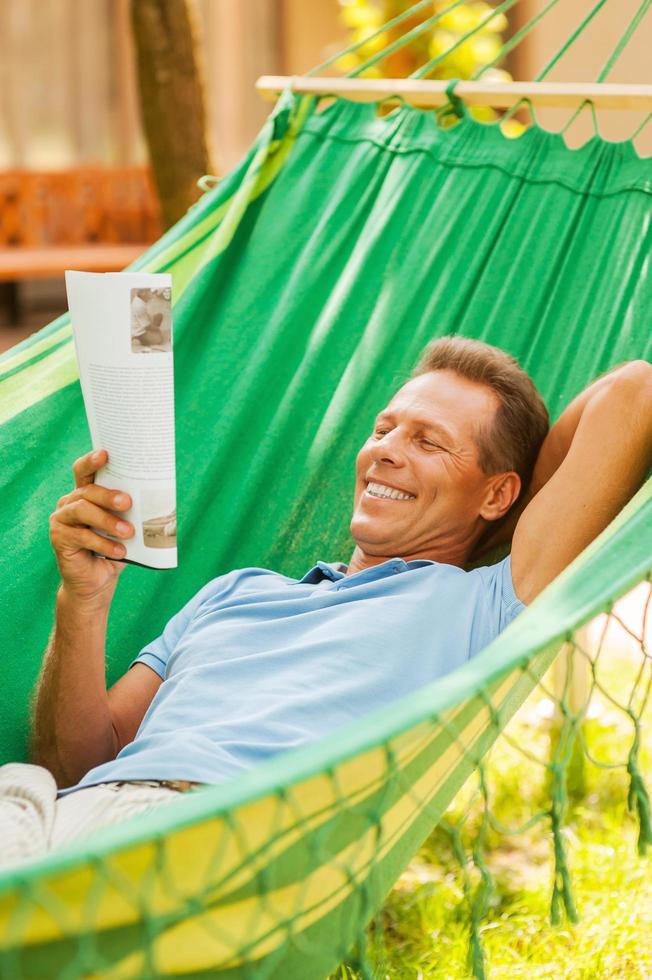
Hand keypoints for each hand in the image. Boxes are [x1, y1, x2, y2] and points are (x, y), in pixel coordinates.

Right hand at [49, 449, 134, 604]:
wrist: (98, 581)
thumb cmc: (116, 548)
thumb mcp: (127, 527)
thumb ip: (133, 512)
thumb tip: (158, 499)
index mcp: (86, 493)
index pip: (85, 471)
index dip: (92, 460)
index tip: (105, 454)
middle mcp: (70, 502)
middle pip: (87, 490)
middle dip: (108, 495)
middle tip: (128, 503)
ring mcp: (61, 519)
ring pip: (83, 510)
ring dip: (108, 521)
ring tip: (128, 533)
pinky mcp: (59, 537)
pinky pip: (81, 536)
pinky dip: (103, 543)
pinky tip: (119, 551)